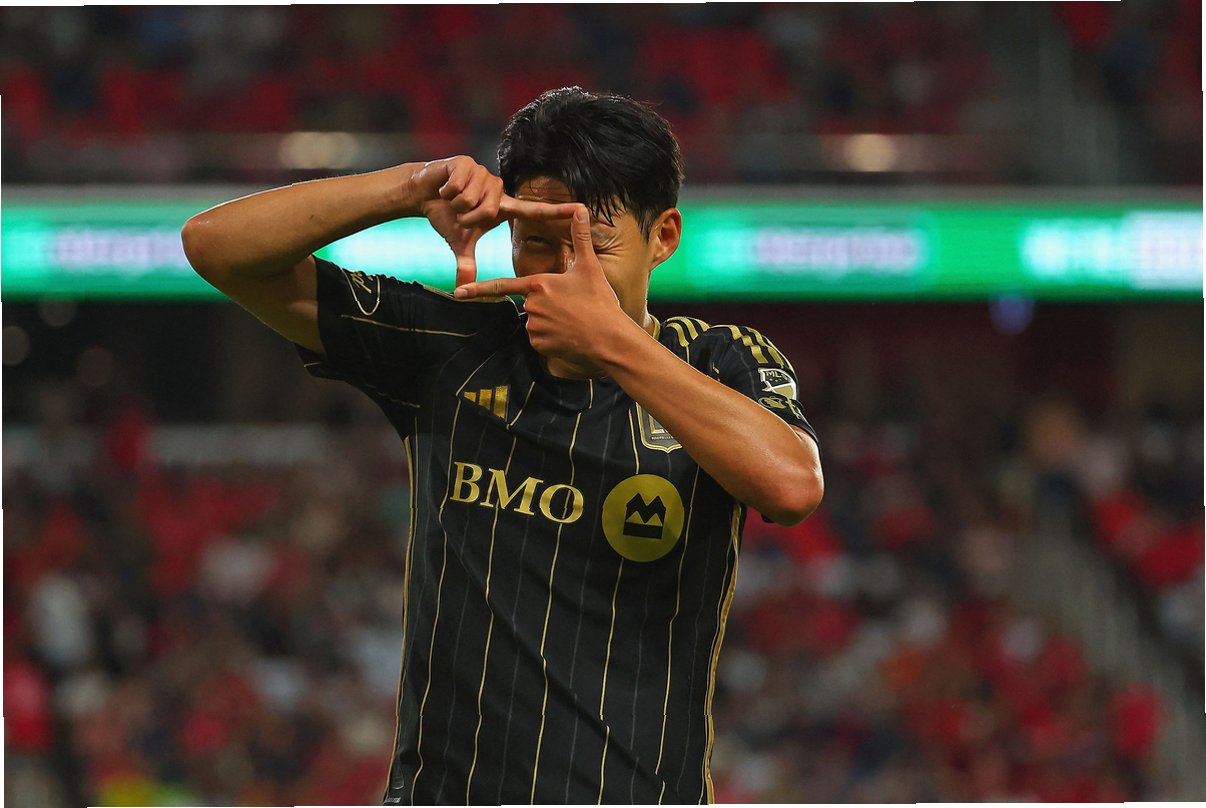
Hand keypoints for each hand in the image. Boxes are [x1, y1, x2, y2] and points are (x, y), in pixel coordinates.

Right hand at [407, 157, 577, 287]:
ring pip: (473, 199)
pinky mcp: (467, 163)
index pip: (535, 210)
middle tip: (459, 213)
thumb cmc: (446, 216)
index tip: (582, 209)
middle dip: (468, 217)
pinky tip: (445, 187)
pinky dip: (447, 192)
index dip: (558, 210)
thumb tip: (463, 289)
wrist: (423, 193)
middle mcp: (498, 189)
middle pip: (489, 210)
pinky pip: (459, 187)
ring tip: (452, 198)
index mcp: (503, 206)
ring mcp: (484, 174)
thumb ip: (466, 264)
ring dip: (456, 204)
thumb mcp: (459, 242)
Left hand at [455, 206, 626, 367]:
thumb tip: (581, 209)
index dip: (478, 288)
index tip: (458, 292)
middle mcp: (531, 306)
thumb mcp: (590, 267)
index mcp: (539, 284)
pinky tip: (570, 335)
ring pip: (536, 322)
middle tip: (573, 307)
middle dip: (548, 305)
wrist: (609, 338)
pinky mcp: (540, 346)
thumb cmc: (599, 302)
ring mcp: (534, 327)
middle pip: (530, 303)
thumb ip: (580, 237)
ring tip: (574, 321)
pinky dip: (552, 338)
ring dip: (550, 321)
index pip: (502, 285)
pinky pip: (540, 339)